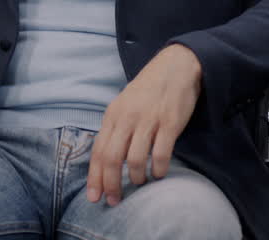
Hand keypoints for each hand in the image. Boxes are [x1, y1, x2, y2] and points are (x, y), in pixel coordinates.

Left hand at [86, 43, 202, 206]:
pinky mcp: (169, 123)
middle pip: (112, 159)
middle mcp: (126, 118)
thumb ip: (115, 130)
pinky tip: (159, 173)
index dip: (95, 177)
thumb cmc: (147, 91)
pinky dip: (158, 169)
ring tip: (140, 182)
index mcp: (112, 115)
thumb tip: (105, 161)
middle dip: (111, 184)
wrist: (174, 67)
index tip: (94, 197)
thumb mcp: (123, 106)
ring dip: (136, 178)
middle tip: (114, 200)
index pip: (98, 151)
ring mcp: (148, 120)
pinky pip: (160, 153)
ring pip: (135, 159)